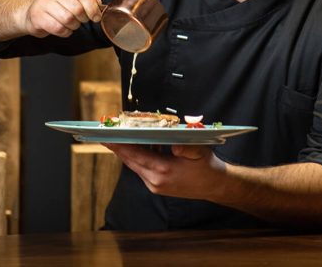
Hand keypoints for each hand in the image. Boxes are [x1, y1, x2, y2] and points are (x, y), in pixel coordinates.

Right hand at [21, 0, 102, 37]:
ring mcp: (44, 3)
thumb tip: (99, 6)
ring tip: (72, 23)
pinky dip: (65, 32)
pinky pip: (59, 28)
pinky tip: (64, 28)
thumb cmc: (60, 4)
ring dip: (74, 26)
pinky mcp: (38, 17)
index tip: (96, 17)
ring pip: (68, 19)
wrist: (35, 9)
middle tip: (81, 20)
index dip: (92, 7)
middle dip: (83, 18)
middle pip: (77, 9)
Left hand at [103, 143, 226, 200]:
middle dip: (118, 147)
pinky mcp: (156, 187)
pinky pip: (142, 169)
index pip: (135, 156)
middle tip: (106, 134)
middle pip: (130, 161)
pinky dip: (138, 157)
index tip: (107, 137)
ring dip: (128, 152)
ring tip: (119, 137)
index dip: (120, 145)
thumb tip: (172, 143)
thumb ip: (185, 147)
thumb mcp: (199, 151)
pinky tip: (139, 145)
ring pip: (135, 166)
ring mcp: (155, 186)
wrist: (215, 185)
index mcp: (164, 171)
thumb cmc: (207, 166)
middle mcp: (155, 181)